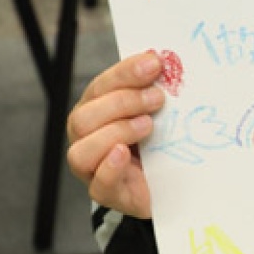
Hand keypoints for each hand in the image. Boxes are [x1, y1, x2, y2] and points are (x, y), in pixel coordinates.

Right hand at [65, 50, 168, 216]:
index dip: (125, 73)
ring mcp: (92, 169)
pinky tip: (125, 153)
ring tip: (147, 126)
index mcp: (95, 110)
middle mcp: (86, 138)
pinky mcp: (107, 194)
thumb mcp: (157, 111)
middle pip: (84, 117)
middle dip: (122, 102)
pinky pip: (98, 185)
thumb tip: (160, 58)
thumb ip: (152, 88)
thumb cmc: (159, 140)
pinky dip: (110, 167)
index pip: (100, 87)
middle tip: (157, 99)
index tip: (154, 63)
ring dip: (117, 132)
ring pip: (81, 151)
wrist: (171, 183)